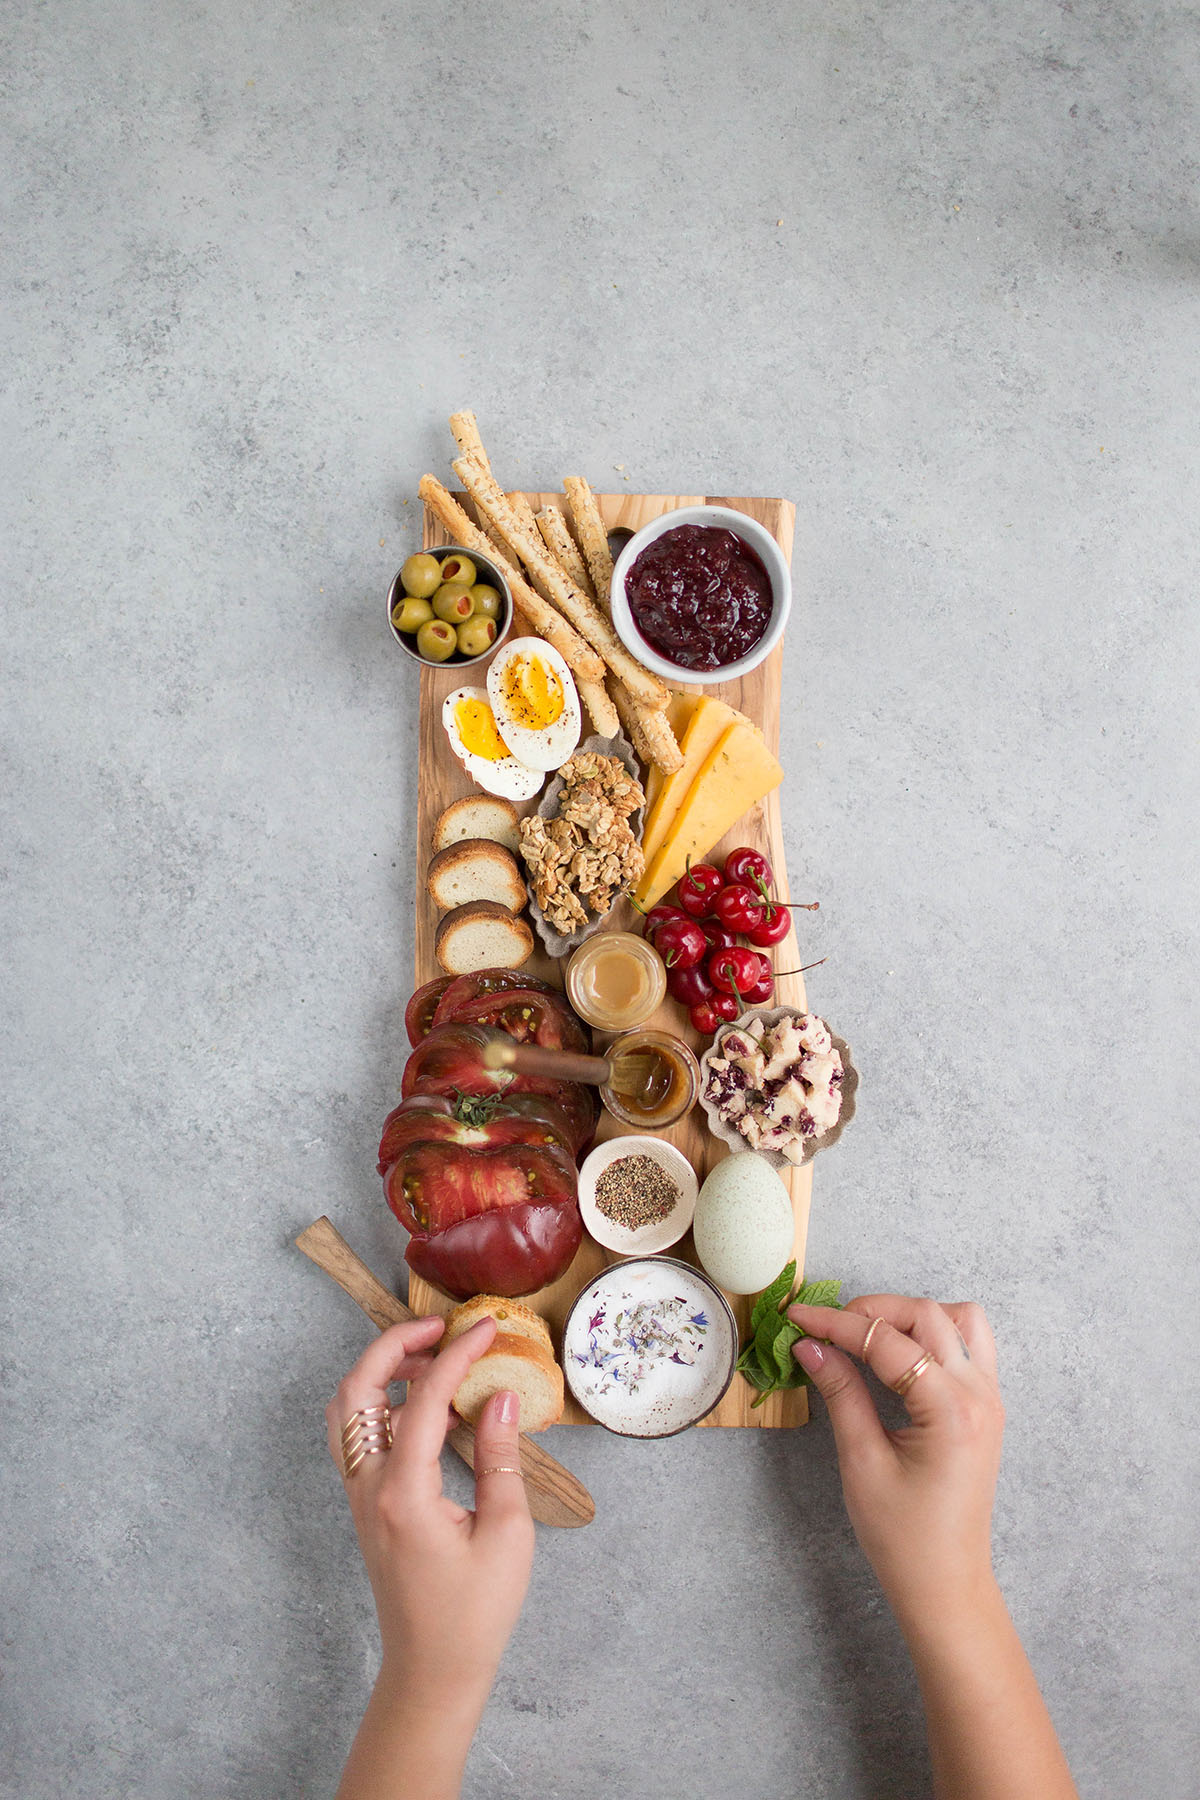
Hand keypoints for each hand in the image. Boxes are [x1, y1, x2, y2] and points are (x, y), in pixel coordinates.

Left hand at [326, 1316, 534, 1703]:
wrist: (433, 1670)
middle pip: (356, 1390)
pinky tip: (428, 1409)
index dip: (455, 1356)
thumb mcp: (507, 1534)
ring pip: (347, 1411)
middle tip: (439, 1327)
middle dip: (392, 1346)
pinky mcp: (366, 1507)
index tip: (486, 1329)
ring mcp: (359, 1498)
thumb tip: (501, 1397)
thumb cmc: (473, 1613)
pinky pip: (358, 1437)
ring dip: (381, 1372)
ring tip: (431, 1358)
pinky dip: (382, 1405)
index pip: (421, 1399)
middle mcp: (367, 1488)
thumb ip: (502, 1458)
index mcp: (401, 1493)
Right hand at [787, 1294, 1003, 1637]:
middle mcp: (980, 1395)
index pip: (887, 1342)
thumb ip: (841, 1393)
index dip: (837, 1324)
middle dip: (873, 1311)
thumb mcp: (862, 1462)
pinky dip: (933, 1335)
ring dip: (911, 1316)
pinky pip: (969, 1345)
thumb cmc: (903, 1536)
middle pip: (927, 1315)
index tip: (798, 1318)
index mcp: (950, 1410)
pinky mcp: (987, 1408)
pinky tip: (899, 1355)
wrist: (946, 1584)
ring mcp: (990, 1399)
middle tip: (827, 1327)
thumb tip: (812, 1346)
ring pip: (958, 1320)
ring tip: (867, 1336)